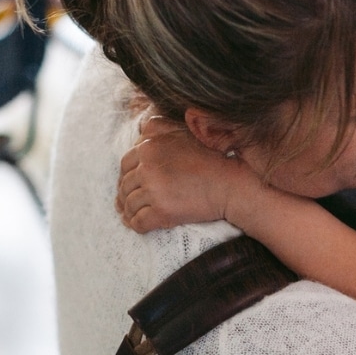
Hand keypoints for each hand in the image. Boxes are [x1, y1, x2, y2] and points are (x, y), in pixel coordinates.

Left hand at [115, 113, 258, 232]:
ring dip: (129, 211)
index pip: (126, 163)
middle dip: (125, 194)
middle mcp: (148, 167)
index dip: (126, 175)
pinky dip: (136, 225)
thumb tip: (139, 131)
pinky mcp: (162, 212)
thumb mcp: (184, 132)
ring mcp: (154, 190)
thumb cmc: (211, 159)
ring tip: (132, 214)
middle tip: (127, 202)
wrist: (230, 184)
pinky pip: (138, 222)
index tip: (131, 184)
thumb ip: (159, 129)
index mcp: (150, 147)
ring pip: (129, 204)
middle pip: (125, 184)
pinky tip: (138, 225)